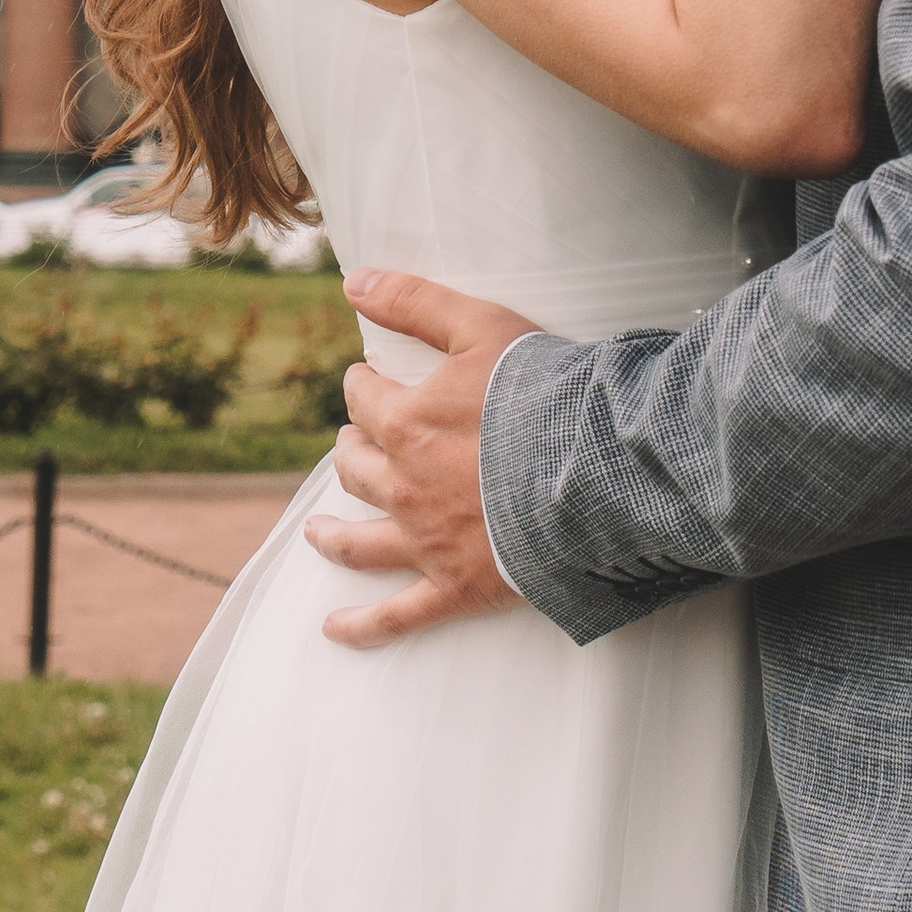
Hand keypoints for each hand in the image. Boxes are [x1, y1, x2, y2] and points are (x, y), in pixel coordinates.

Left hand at [304, 270, 537, 646]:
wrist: (594, 476)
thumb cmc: (545, 396)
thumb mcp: (482, 326)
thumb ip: (416, 302)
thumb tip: (353, 281)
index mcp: (406, 423)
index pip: (365, 399)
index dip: (365, 386)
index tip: (369, 380)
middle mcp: (403, 485)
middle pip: (356, 467)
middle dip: (352, 450)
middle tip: (355, 444)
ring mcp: (425, 542)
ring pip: (359, 540)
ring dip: (333, 534)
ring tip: (317, 531)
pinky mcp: (453, 587)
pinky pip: (396, 615)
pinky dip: (361, 626)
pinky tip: (333, 630)